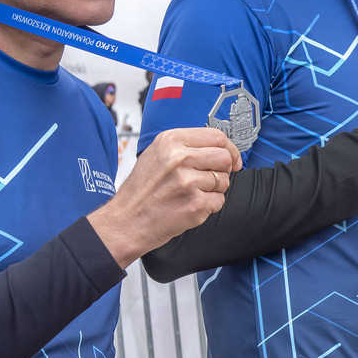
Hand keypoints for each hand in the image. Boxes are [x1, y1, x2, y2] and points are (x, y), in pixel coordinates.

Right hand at [89, 128, 241, 266]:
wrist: (126, 221)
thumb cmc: (140, 191)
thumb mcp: (156, 155)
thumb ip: (184, 146)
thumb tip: (217, 146)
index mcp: (170, 141)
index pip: (216, 136)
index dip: (229, 148)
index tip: (231, 157)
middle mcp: (179, 158)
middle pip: (224, 157)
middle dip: (223, 169)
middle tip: (211, 178)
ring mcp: (188, 181)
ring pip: (224, 180)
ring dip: (215, 189)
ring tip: (193, 193)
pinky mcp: (196, 203)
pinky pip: (219, 201)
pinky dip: (210, 206)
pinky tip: (191, 205)